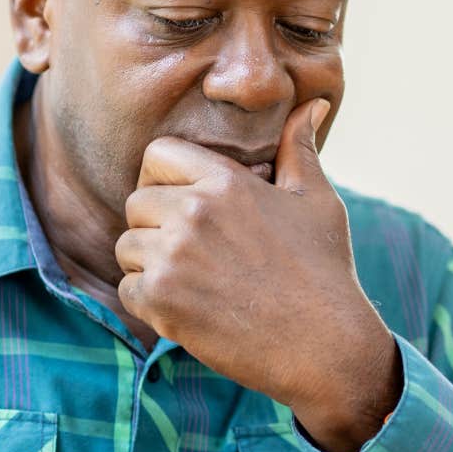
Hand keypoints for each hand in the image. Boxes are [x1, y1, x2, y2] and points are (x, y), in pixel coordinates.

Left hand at [116, 98, 400, 451]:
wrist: (325, 346)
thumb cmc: (325, 271)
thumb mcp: (316, 200)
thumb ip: (299, 148)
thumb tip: (312, 105)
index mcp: (225, 181)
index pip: (157, 155)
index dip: (162, 178)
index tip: (180, 203)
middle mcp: (193, 212)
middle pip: (136, 202)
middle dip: (155, 225)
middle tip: (191, 253)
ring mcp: (173, 257)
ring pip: (126, 247)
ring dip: (149, 265)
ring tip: (192, 282)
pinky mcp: (162, 302)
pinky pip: (127, 290)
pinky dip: (149, 303)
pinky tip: (189, 310)